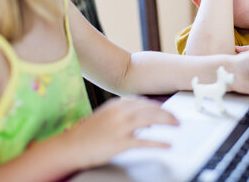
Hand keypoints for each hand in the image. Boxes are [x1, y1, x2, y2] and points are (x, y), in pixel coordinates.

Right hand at [62, 97, 178, 169]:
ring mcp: (121, 127)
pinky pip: (144, 141)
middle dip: (167, 113)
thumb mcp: (106, 117)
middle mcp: (121, 112)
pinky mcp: (120, 143)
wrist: (71, 145)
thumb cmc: (87, 133)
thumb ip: (125, 115)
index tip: (167, 111)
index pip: (144, 101)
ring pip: (151, 120)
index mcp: (117, 104)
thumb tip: (147, 123)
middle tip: (177, 119)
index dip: (159, 106)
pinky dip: (159, 143)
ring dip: (167, 122)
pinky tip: (167, 145)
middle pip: (151, 108)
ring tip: (177, 126)